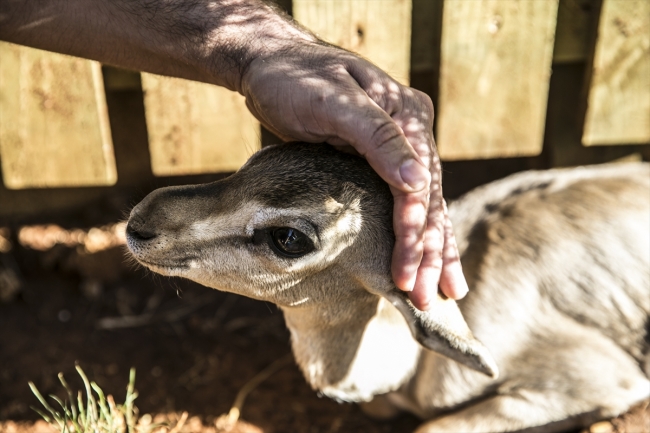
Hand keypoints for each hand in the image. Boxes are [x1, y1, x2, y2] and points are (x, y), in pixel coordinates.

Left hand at [240, 42, 468, 309]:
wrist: (272, 67)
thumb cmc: (296, 79)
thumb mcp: (333, 101)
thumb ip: (378, 136)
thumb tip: (419, 181)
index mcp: (408, 116)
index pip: (418, 184)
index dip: (412, 230)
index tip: (405, 271)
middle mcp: (412, 133)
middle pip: (428, 201)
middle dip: (426, 252)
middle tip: (422, 299)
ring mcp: (400, 149)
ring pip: (425, 208)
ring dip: (432, 252)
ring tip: (442, 295)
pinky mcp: (380, 163)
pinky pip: (407, 204)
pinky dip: (418, 234)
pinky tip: (426, 262)